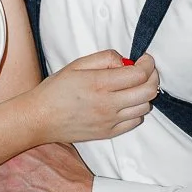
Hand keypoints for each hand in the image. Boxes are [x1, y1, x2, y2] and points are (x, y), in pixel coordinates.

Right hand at [30, 50, 157, 145]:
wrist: (39, 118)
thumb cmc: (55, 90)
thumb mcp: (76, 65)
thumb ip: (104, 58)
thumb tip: (124, 61)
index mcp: (99, 84)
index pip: (139, 74)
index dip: (148, 64)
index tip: (145, 60)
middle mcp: (107, 104)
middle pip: (148, 91)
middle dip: (153, 77)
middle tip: (147, 71)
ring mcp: (109, 121)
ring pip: (145, 107)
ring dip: (144, 94)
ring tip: (134, 87)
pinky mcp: (108, 133)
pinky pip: (135, 122)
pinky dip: (136, 110)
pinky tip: (126, 103)